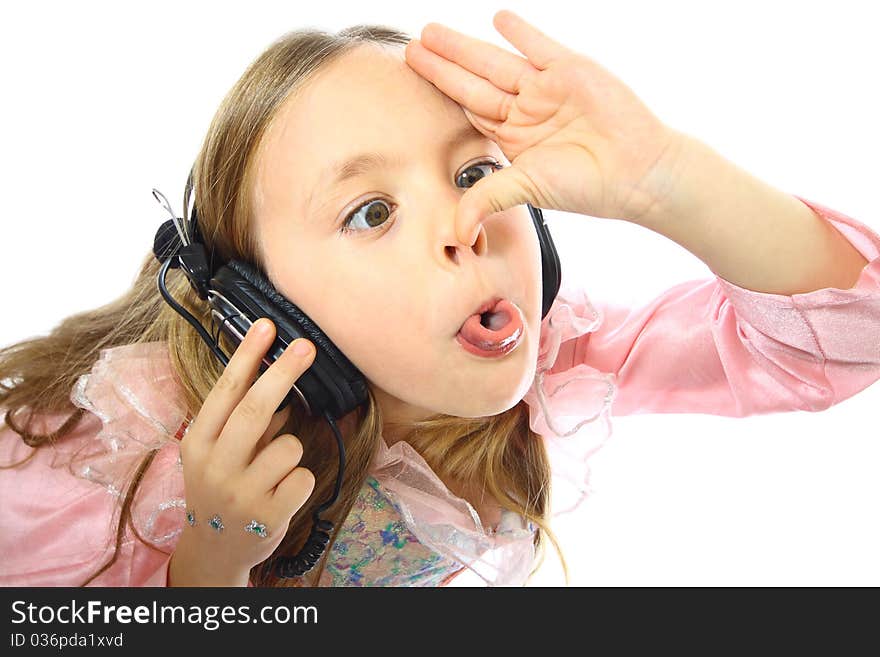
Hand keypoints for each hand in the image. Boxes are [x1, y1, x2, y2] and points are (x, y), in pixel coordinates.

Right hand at [173, 318, 316, 581]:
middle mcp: (214, 466)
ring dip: (290, 449)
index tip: (266, 326)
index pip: (225, 392)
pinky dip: (298, 480)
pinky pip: (302, 476)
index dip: (248, 356)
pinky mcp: (267, 515)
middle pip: (255, 410)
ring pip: (289, 446)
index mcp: (198, 443)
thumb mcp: (216, 452)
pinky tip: (279, 494)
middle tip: (307, 346)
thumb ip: (242, 420)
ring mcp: (240, 493)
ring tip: (272, 470)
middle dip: (284, 373)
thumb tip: (280, 381)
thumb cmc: (221, 487)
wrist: (214, 550)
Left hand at [404, 9, 689, 242]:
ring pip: (497, 62)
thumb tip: (456, 232)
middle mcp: (526, 111)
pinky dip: (520, 32)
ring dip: (465, 47)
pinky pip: (538, 46)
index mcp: (514, 138)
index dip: (442, 94)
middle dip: (443, 65)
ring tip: (433, 33)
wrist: (637, 171)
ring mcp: (547, 89)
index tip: (416, 82)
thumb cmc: (586, 186)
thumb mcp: (527, 189)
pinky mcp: (571, 70)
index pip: (470, 110)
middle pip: (474, 82)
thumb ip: (487, 199)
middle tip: (413, 47)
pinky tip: (498, 18)